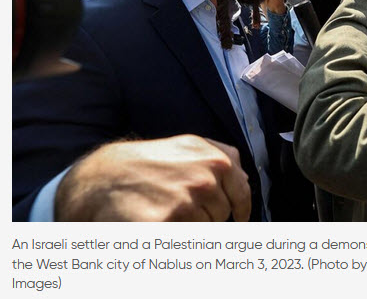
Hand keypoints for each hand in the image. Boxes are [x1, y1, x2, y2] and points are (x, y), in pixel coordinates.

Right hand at [54, 134, 250, 221]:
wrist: (104, 176)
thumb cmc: (148, 162)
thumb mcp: (189, 147)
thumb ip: (220, 159)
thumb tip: (244, 179)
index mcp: (215, 159)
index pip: (242, 192)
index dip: (242, 208)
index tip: (240, 217)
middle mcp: (204, 178)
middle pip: (222, 213)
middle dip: (209, 214)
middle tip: (182, 206)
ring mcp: (185, 200)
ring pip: (205, 228)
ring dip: (190, 225)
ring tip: (166, 208)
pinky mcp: (164, 222)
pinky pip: (184, 239)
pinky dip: (173, 234)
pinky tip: (159, 221)